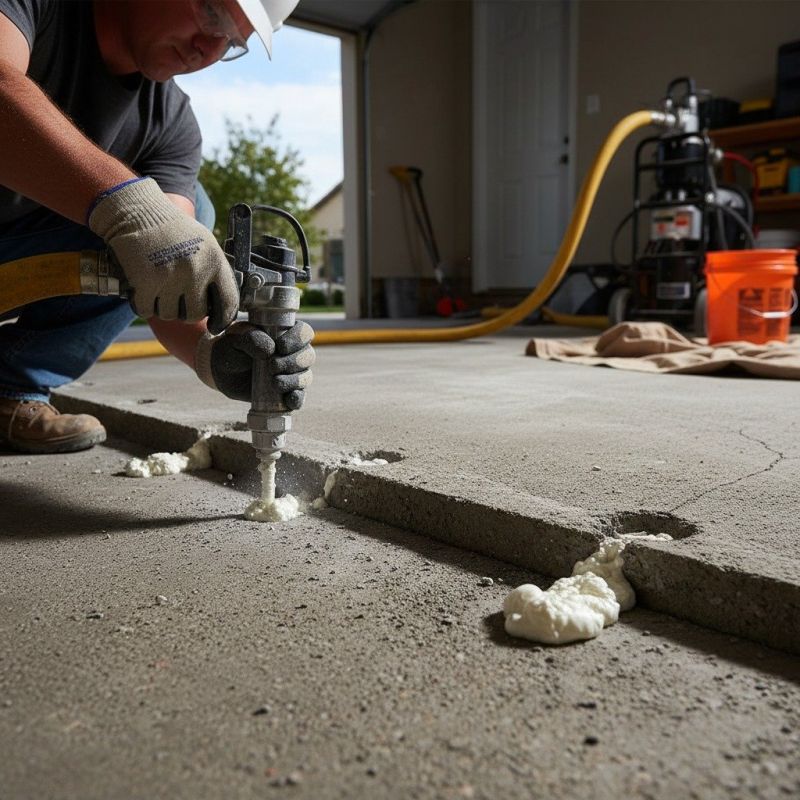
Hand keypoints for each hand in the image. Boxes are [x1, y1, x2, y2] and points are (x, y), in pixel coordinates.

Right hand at [87, 177, 238, 333]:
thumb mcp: (204, 243)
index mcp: (214, 261)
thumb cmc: (172, 229)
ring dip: (162, 306)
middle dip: (186, 311)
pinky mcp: (145, 283)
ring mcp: (170, 278)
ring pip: (170, 315)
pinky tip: (143, 290)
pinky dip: (143, 304)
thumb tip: (223, 306)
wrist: (138, 211)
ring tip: (159, 287)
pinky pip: (147, 310)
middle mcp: (195, 271)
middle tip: (176, 297)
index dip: (223, 318)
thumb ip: (215, 271)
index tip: (216, 324)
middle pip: (196, 314)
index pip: (229, 302)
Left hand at [195, 320, 314, 406]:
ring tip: (275, 382)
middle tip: (272, 366)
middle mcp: (293, 353)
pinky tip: (289, 399)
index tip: (281, 346)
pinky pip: (299, 397)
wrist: (221, 370)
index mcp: (286, 334)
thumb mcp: (236, 338)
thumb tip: (270, 350)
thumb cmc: (231, 348)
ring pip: (306, 377)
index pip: (304, 332)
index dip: (298, 339)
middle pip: (308, 356)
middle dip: (293, 362)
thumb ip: (250, 338)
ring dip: (294, 380)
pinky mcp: (286, 392)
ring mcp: (292, 374)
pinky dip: (297, 399)